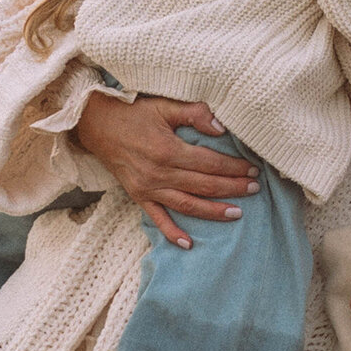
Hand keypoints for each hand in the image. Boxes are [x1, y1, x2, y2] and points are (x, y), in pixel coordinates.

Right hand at [75, 92, 258, 245]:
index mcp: (168, 150)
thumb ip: (193, 114)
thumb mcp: (163, 105)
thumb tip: (222, 126)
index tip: (252, 170)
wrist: (95, 124)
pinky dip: (173, 233)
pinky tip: (189, 244)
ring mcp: (148, 188)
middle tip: (254, 189)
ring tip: (236, 213)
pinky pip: (158, 218)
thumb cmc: (132, 112)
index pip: (210, 163)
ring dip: (213, 211)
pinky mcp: (138, 196)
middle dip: (232, 188)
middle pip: (204, 185)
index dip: (234, 168)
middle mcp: (159, 173)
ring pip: (187, 205)